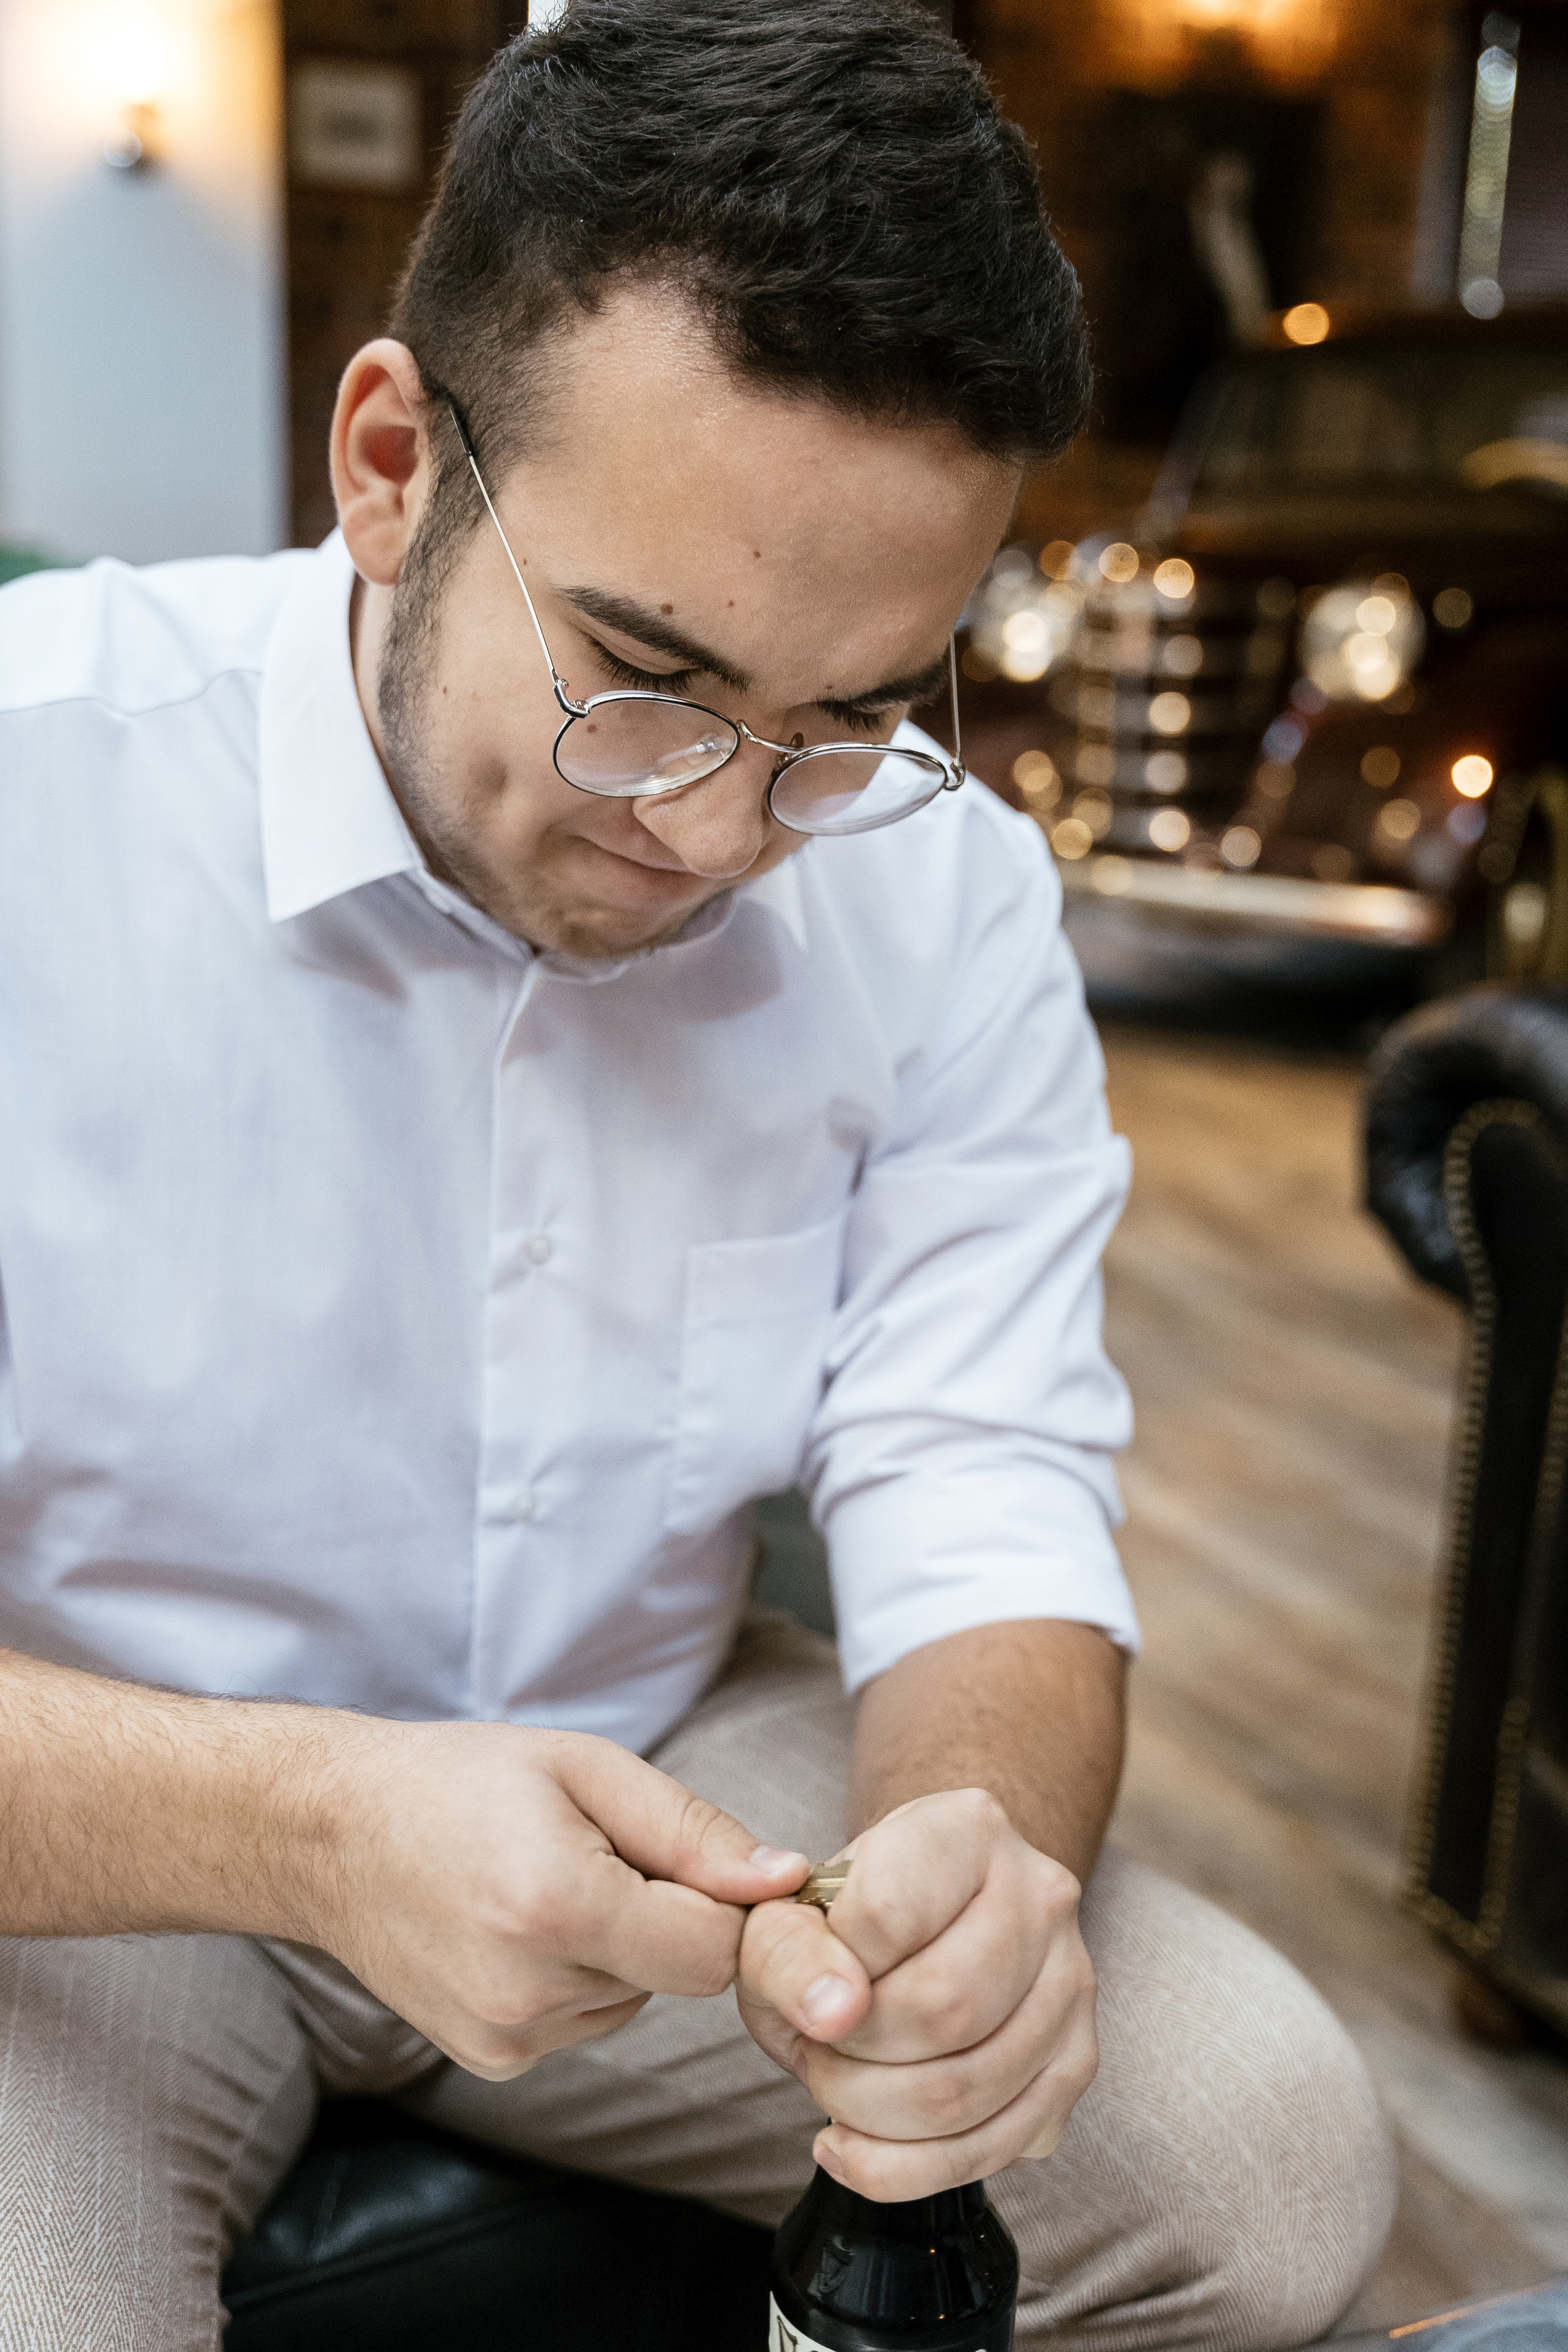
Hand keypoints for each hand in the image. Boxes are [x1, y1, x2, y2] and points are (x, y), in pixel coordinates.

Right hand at [316, 1719, 807, 2078]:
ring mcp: (506, 2038)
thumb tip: (784, 1882)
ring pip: (637, 2000)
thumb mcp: (587, 1768)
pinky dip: (578, 1977)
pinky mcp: (492, 2059)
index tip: (700, 1861)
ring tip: (547, 1883)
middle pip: (679, 1974)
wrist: (334, 1833)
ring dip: (621, 1947)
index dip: (726, 1902)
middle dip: (666, 1914)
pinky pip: (587, 2021)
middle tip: (595, 1853)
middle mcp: (530, 1992)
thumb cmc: (461, 1781)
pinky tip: (521, 1927)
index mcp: (559, 1907)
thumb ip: (694, 1831)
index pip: (715, 1949)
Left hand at [736, 1788, 1096, 2197]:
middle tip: (813, 2049)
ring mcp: (1072, 1983)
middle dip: (849, 2056)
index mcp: (970, 1827)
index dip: (825, 1971)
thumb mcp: (788, 1909)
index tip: (802, 1982)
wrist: (924, 1914)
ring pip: (967, 2090)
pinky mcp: (1075, 2064)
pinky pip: (990, 2149)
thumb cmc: (849, 1913)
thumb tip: (833, 2016)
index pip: (888, 1915)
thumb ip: (786, 1947)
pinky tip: (852, 2143)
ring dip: (869, 2114)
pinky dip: (902, 2168)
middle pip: (941, 2009)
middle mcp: (1042, 1895)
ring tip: (833, 2085)